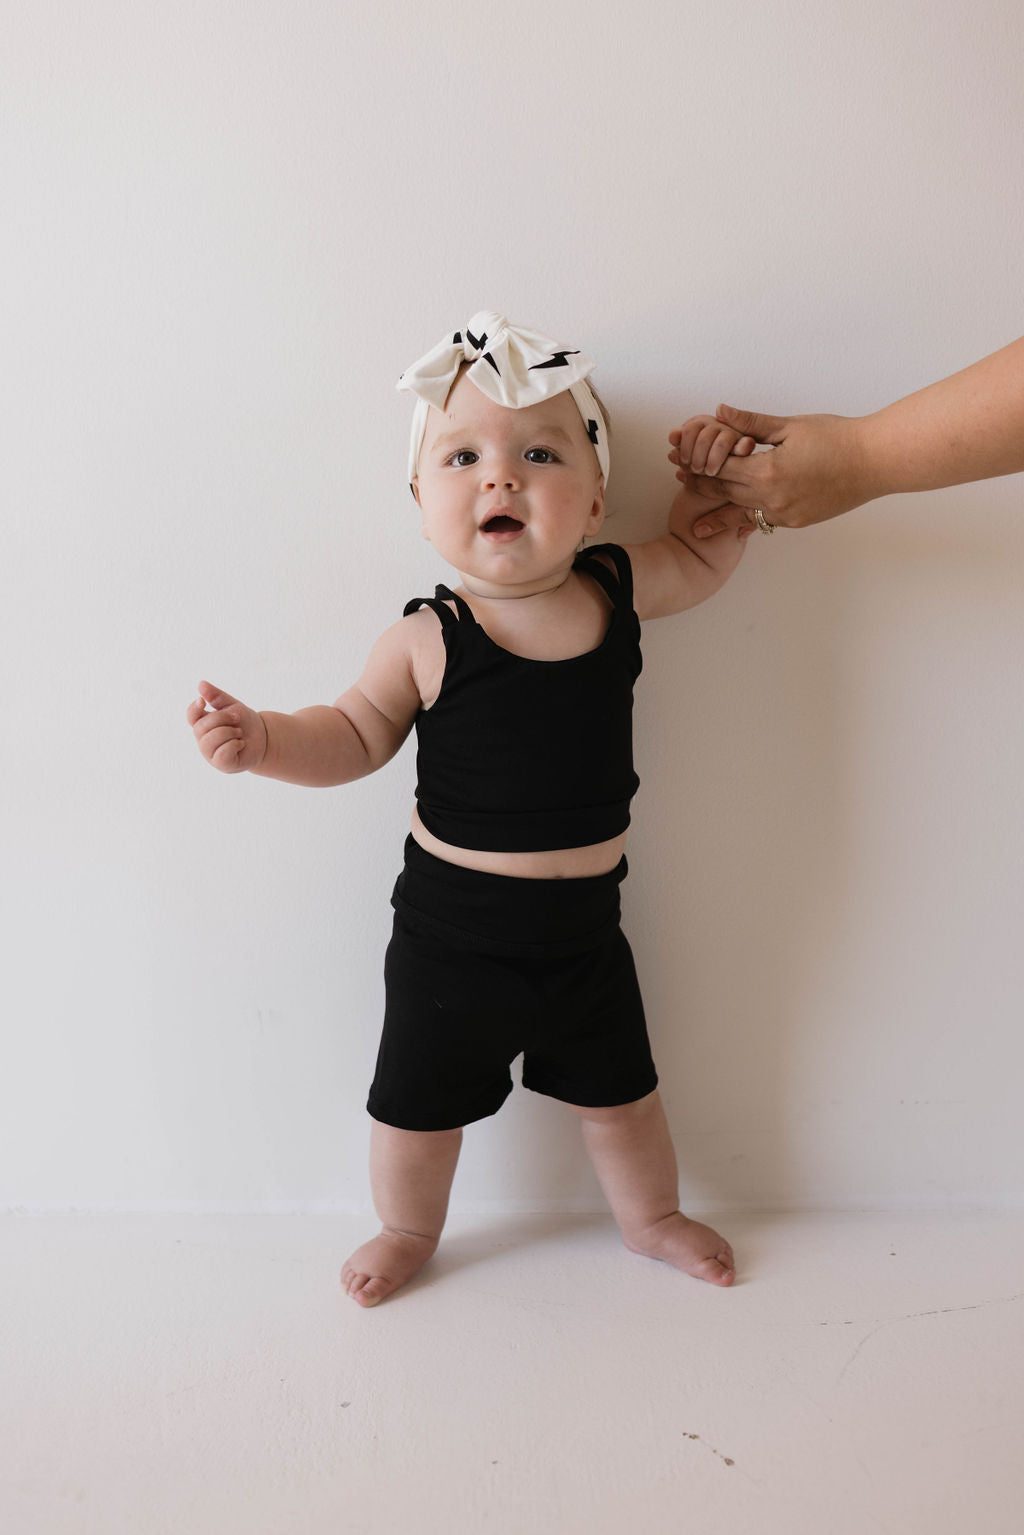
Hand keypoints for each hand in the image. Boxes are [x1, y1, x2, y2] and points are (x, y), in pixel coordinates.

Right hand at [186, 680, 267, 773]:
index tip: (202, 701)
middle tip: (237, 718)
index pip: (191, 717)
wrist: (264, 738)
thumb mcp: (232, 705)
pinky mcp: (221, 764)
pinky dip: (235, 744)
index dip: (193, 709)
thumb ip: (216, 696)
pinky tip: (241, 743)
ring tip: (239, 732)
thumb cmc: (245, 722)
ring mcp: (211, 754)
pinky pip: (222, 753)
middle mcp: (203, 740)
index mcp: (204, 724)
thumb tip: (201, 684)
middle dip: (222, 718)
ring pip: (210, 740)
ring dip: (229, 732)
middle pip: (201, 727)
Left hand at [669, 406, 870, 534]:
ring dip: (722, 512)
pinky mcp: (797, 521)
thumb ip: (751, 423)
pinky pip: (764, 520)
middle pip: (726, 492)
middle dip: (703, 486)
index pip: (721, 467)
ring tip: (699, 526)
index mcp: (767, 471)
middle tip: (681, 485)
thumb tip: (720, 411)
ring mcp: (785, 513)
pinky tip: (737, 525)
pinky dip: (750, 518)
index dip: (699, 461)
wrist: (875, 462)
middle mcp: (772, 497)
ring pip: (743, 511)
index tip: (681, 459)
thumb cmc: (837, 438)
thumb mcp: (790, 426)